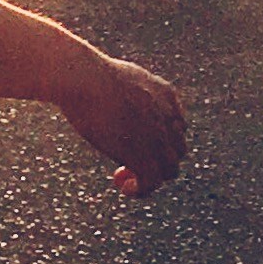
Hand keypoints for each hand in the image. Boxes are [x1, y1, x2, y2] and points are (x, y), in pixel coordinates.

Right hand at [60, 53, 186, 197]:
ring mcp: (158, 138)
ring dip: (151, 178)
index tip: (136, 143)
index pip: (178, 126)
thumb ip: (128, 89)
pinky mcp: (143, 156)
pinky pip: (152, 183)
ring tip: (127, 180)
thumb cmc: (89, 73)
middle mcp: (168, 117)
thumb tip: (116, 97)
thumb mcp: (118, 75)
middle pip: (177, 151)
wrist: (84, 79)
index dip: (160, 140)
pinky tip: (125, 189)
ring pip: (169, 170)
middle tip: (130, 163)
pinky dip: (141, 190)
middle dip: (158, 160)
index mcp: (166, 94)